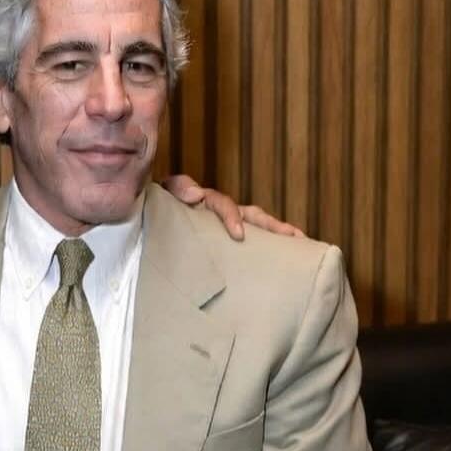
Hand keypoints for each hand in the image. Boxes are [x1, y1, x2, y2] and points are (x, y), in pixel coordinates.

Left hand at [162, 174, 304, 239]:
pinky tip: (287, 262)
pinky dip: (269, 249)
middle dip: (274, 226)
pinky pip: (251, 245)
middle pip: (253, 215)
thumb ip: (178, 189)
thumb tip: (197, 194)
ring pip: (257, 228)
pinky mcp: (227, 243)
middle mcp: (222, 213)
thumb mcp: (165, 194)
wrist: (149, 224)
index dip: (232, 216)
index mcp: (206, 201)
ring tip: (301, 245)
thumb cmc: (159, 209)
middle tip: (294, 236)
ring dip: (279, 235)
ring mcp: (226, 228)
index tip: (239, 234)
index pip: (223, 204)